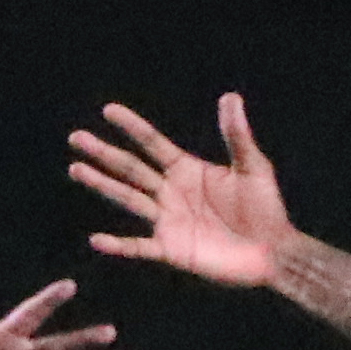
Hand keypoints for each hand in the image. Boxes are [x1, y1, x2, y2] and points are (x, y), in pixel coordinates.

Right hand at [70, 93, 297, 289]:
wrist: (274, 253)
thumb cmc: (266, 209)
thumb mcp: (253, 168)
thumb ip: (237, 136)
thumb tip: (230, 96)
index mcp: (187, 170)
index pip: (152, 143)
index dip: (132, 127)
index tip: (108, 110)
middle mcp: (171, 192)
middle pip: (131, 168)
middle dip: (104, 153)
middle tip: (76, 138)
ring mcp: (168, 220)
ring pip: (128, 199)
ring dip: (102, 185)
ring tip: (76, 169)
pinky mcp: (172, 250)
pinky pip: (139, 247)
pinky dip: (118, 245)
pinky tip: (96, 240)